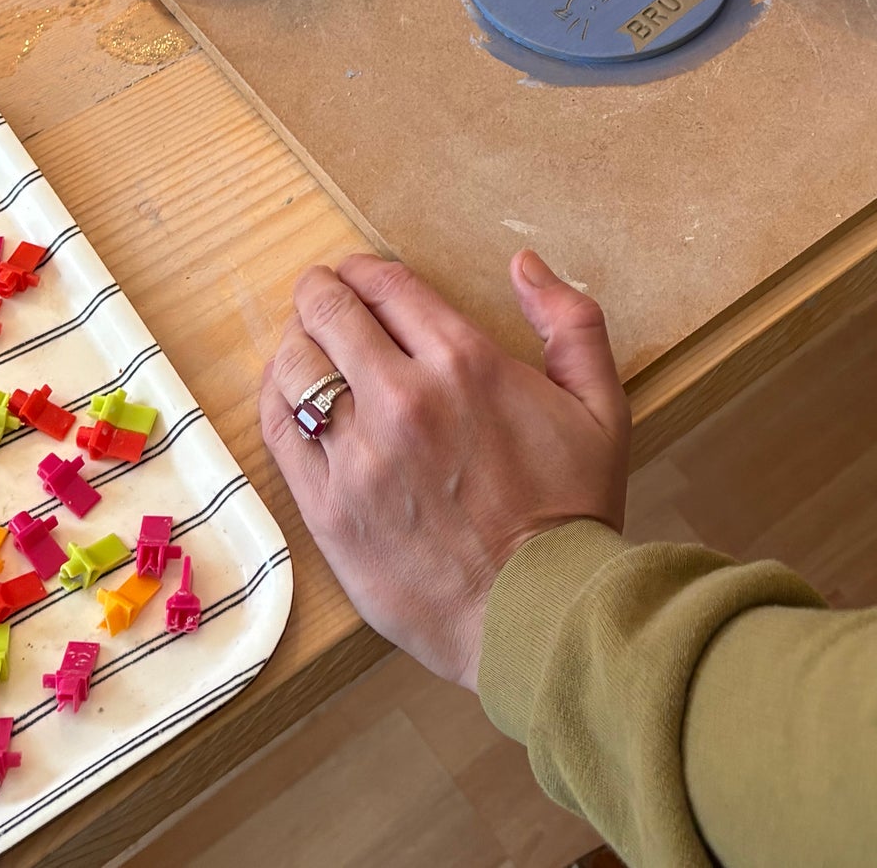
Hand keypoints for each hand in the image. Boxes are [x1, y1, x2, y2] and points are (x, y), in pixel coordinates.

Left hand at [260, 250, 628, 689]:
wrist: (535, 613)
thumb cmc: (572, 510)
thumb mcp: (601, 405)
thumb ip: (571, 322)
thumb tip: (525, 265)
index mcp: (466, 363)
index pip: (387, 286)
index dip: (364, 269)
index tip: (358, 273)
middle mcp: (403, 399)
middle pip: (330, 315)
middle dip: (321, 292)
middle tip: (319, 293)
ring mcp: (357, 457)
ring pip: (296, 368)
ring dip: (296, 341)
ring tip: (302, 341)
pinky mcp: (327, 509)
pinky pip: (279, 433)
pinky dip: (275, 398)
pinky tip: (285, 392)